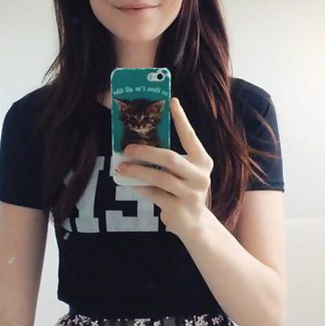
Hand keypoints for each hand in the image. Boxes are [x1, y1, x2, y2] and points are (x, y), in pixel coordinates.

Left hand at [116, 97, 213, 238]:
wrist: (194, 224)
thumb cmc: (184, 190)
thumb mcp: (184, 172)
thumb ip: (170, 158)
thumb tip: (140, 142)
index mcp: (203, 161)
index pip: (191, 137)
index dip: (182, 119)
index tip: (172, 101)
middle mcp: (200, 176)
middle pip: (170, 158)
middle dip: (146, 151)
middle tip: (127, 147)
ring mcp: (190, 194)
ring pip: (158, 177)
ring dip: (137, 171)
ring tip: (121, 167)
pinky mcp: (178, 208)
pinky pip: (153, 193)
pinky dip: (139, 186)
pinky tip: (128, 181)